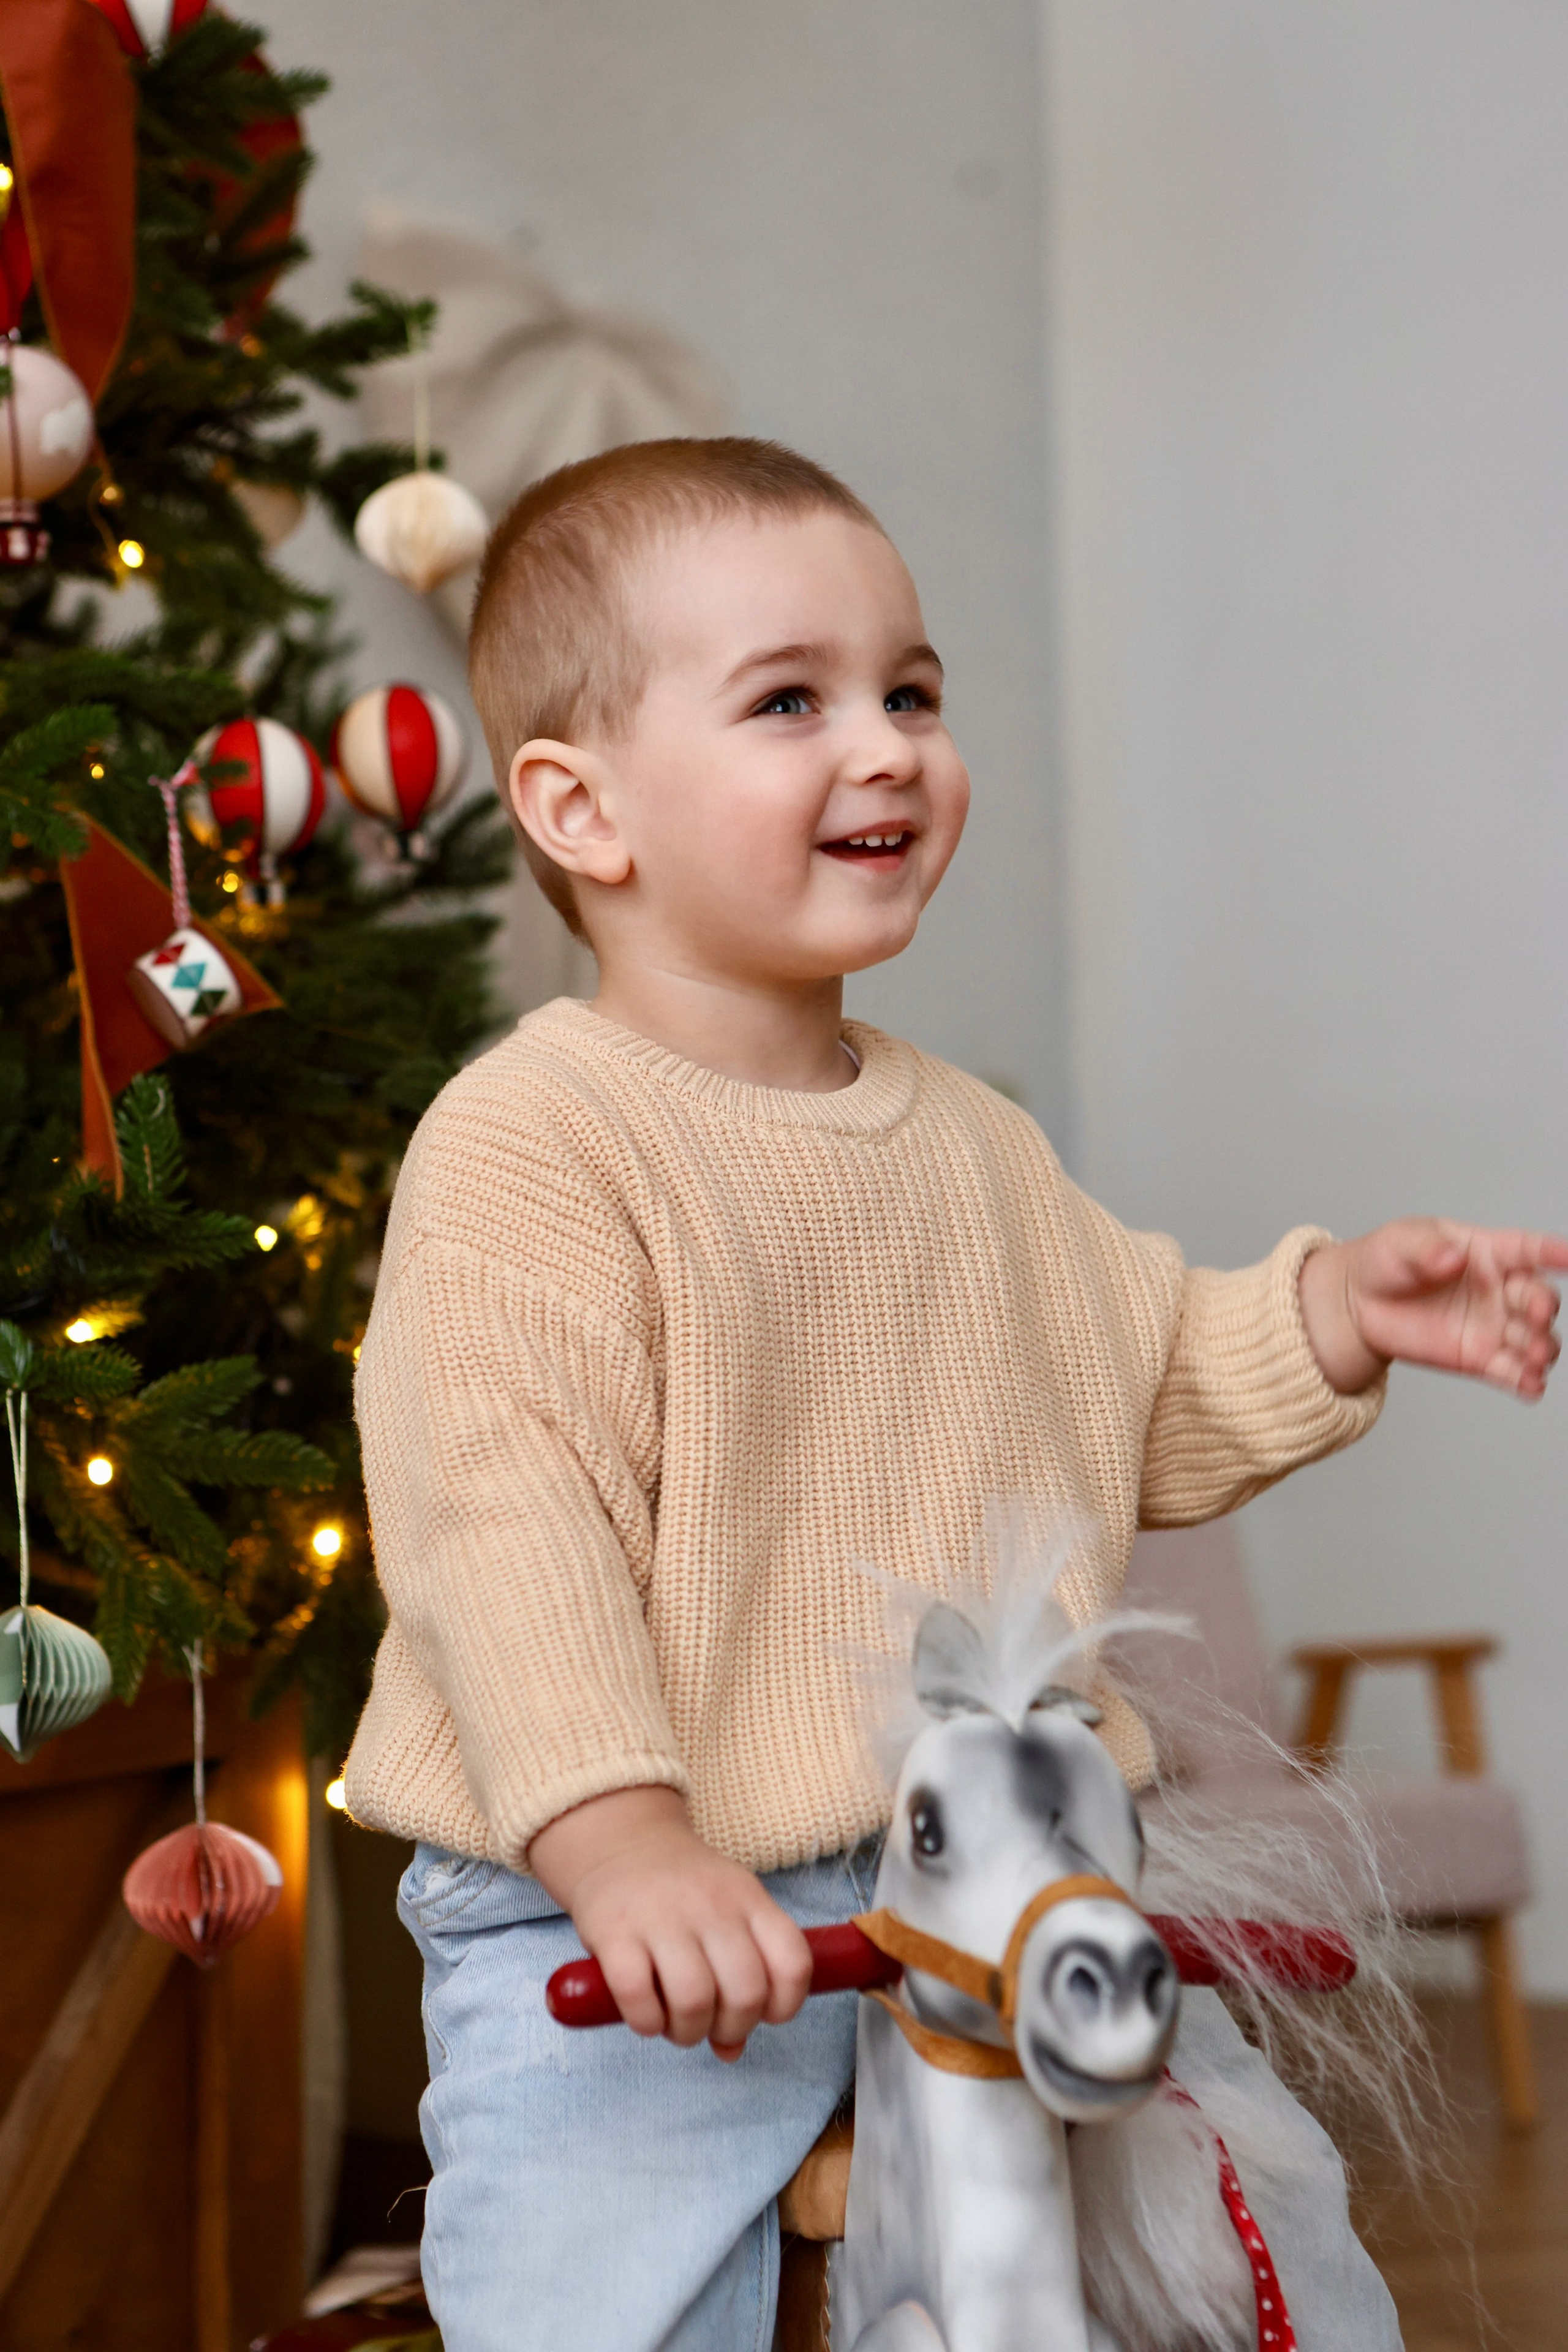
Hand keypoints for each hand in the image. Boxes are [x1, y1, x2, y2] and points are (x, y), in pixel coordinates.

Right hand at [528, 1785, 812, 2060]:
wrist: (620, 1842)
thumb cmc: (683, 1892)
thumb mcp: (726, 1915)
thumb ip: (742, 1976)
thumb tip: (732, 2052)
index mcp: (748, 1899)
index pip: (793, 1963)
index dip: (785, 2005)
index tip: (763, 2014)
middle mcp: (711, 1905)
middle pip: (745, 1992)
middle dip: (732, 2028)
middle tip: (711, 2025)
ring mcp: (662, 1917)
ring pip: (694, 2000)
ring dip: (688, 2031)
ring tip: (677, 2024)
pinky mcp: (615, 1932)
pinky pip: (638, 1998)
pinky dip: (646, 2022)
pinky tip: (645, 2013)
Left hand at [1298, 1220, 1567, 1399]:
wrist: (1358, 1304)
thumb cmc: (1387, 1261)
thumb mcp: (1400, 1243)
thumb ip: (1427, 1248)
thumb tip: (1453, 1258)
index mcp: (1486, 1252)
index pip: (1528, 1249)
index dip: (1552, 1251)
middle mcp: (1499, 1290)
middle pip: (1538, 1298)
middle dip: (1543, 1307)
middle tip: (1536, 1314)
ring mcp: (1494, 1327)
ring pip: (1534, 1339)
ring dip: (1541, 1348)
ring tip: (1534, 1357)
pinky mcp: (1480, 1359)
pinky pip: (1512, 1373)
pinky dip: (1526, 1382)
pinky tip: (1531, 1387)